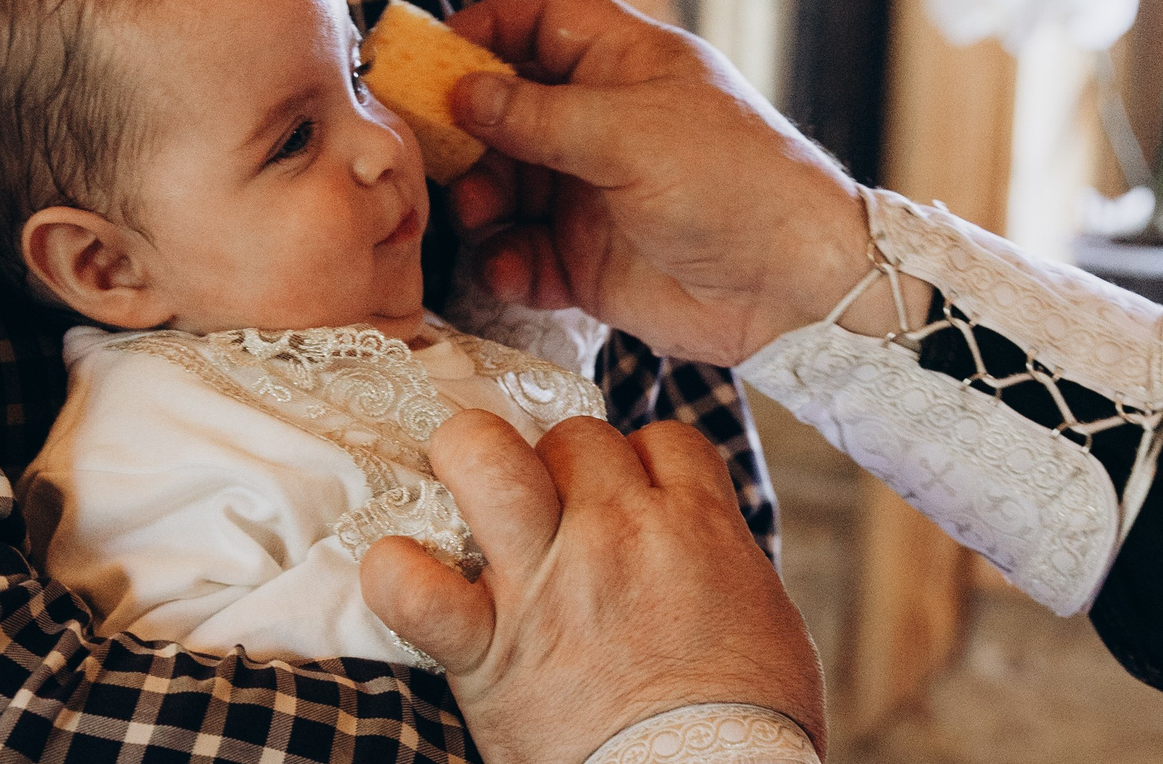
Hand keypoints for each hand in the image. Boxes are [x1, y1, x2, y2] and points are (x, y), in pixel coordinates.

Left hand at [361, 411, 824, 763]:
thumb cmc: (751, 725)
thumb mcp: (766, 619)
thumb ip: (722, 561)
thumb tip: (699, 547)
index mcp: (696, 526)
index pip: (662, 441)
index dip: (644, 463)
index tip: (635, 498)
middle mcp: (617, 535)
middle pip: (576, 437)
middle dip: (565, 464)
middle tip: (559, 511)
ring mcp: (546, 583)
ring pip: (486, 458)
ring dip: (469, 458)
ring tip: (462, 481)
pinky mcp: (490, 650)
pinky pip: (416, 588)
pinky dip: (397, 576)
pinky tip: (400, 571)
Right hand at [442, 0, 868, 365]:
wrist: (793, 285)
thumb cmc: (734, 180)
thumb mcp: (628, 133)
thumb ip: (536, 115)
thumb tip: (461, 94)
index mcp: (623, 64)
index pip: (539, 22)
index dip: (484, 30)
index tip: (431, 58)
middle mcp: (601, 123)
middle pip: (503, 110)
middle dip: (467, 134)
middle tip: (438, 157)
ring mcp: (590, 192)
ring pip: (502, 186)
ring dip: (481, 202)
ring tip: (484, 219)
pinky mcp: (586, 260)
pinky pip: (521, 254)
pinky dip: (507, 263)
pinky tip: (514, 271)